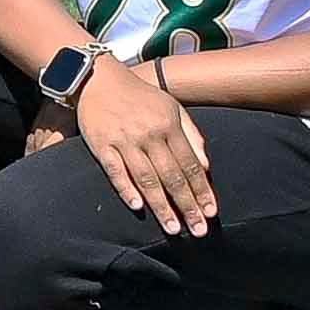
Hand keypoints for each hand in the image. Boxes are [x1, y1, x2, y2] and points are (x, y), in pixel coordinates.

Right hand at [74, 56, 216, 237]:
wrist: (99, 78)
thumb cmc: (140, 97)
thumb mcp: (172, 108)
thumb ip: (191, 136)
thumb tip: (206, 167)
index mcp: (169, 126)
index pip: (190, 165)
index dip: (202, 190)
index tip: (211, 213)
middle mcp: (149, 135)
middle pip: (172, 176)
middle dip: (187, 205)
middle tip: (198, 231)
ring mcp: (124, 141)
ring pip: (146, 179)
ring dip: (161, 206)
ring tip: (174, 229)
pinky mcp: (101, 144)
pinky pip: (115, 171)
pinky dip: (126, 189)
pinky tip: (137, 206)